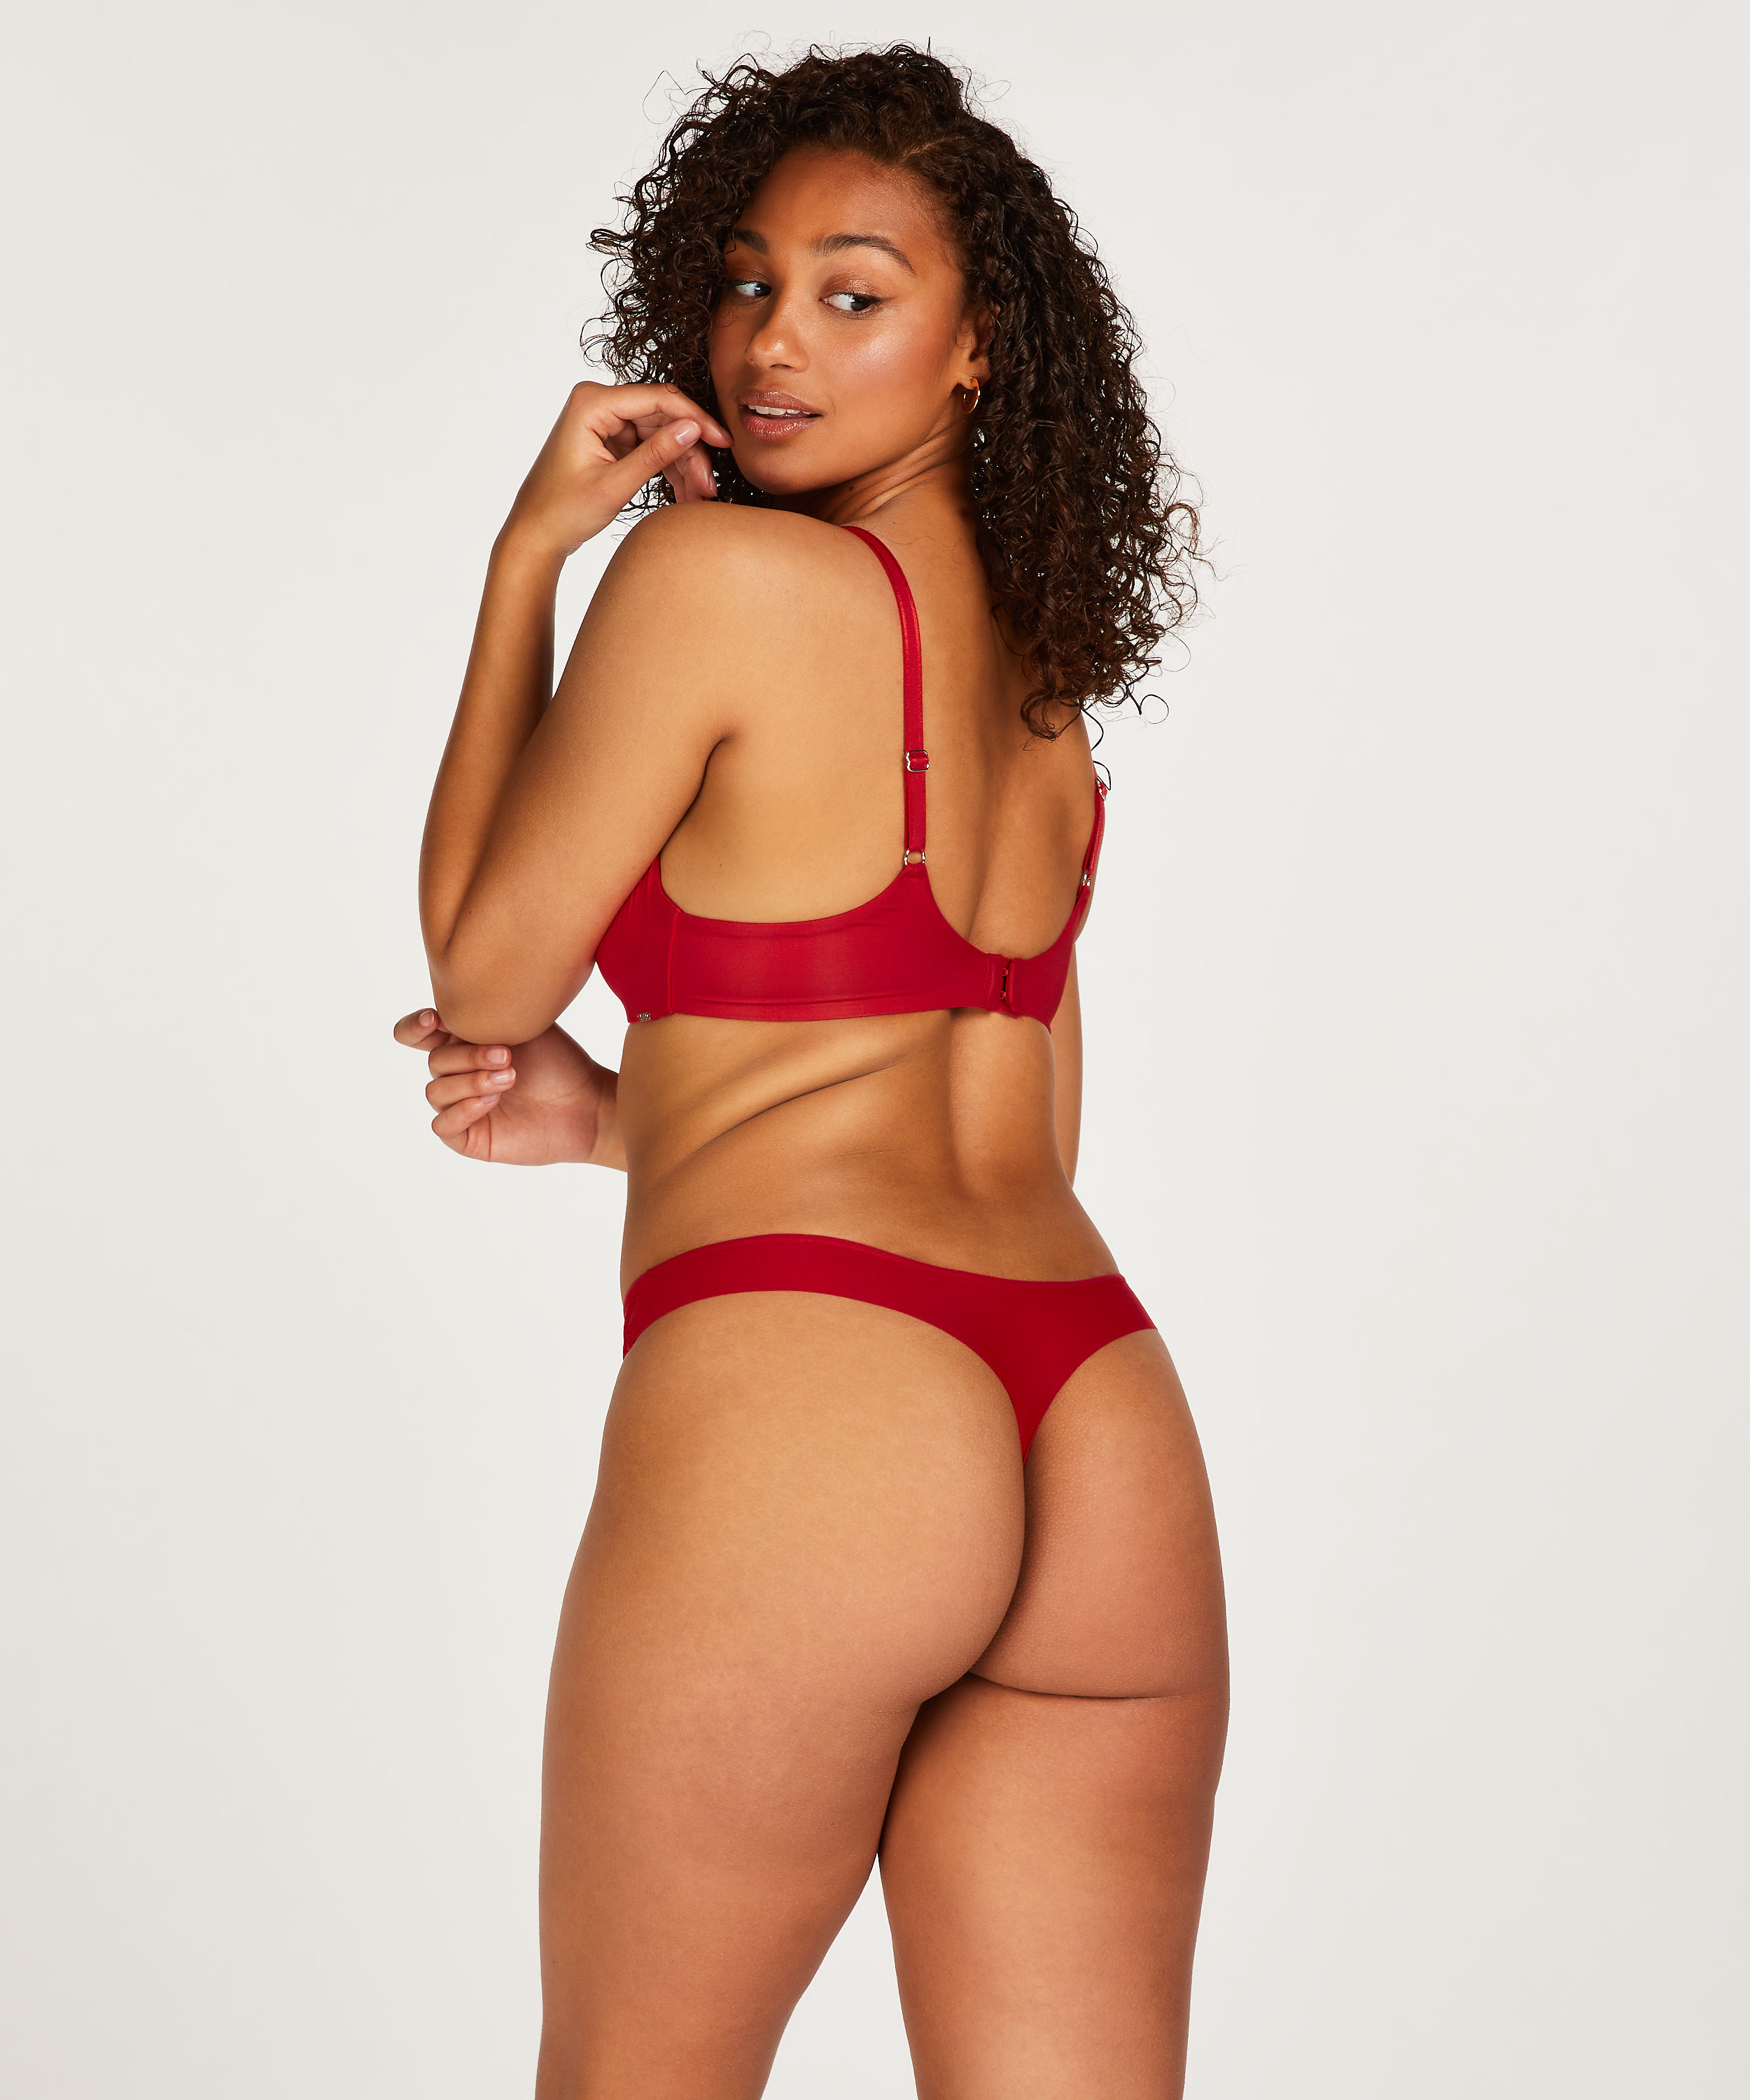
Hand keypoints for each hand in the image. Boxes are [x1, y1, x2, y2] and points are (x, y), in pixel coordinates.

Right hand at [392, 1008, 624, 1168]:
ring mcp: (459, 1105)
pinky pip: (442, 1124)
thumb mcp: (525, 1025)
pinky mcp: (467, 1137)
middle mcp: (457, 1073)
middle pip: (434, 1060)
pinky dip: (464, 1109)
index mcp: (462, 1042)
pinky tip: (492, 1101)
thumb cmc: (559, 1062)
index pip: (417, 1034)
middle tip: (506, 1054)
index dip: (414, 1027)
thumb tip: (464, 988)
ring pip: (436, 1090)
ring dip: (472, 1081)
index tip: (433, 1020)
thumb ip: (490, 1010)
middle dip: (468, 1055)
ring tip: (510, 1078)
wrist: (587, 1103)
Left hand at [499, 381, 732, 561]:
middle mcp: (600, 404)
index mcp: (592, 403)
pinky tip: (685, 495)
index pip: (658, 399)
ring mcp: (607, 421)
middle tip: (709, 486)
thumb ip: (655, 455)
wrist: (535, 533)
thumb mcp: (614, 485)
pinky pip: (651, 448)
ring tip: (698, 497)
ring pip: (662, 435)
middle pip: (663, 418)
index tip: (723, 443)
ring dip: (683, 465)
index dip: (695, 420)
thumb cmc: (562, 511)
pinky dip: (668, 470)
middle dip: (690, 452)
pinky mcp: (612, 439)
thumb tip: (694, 429)